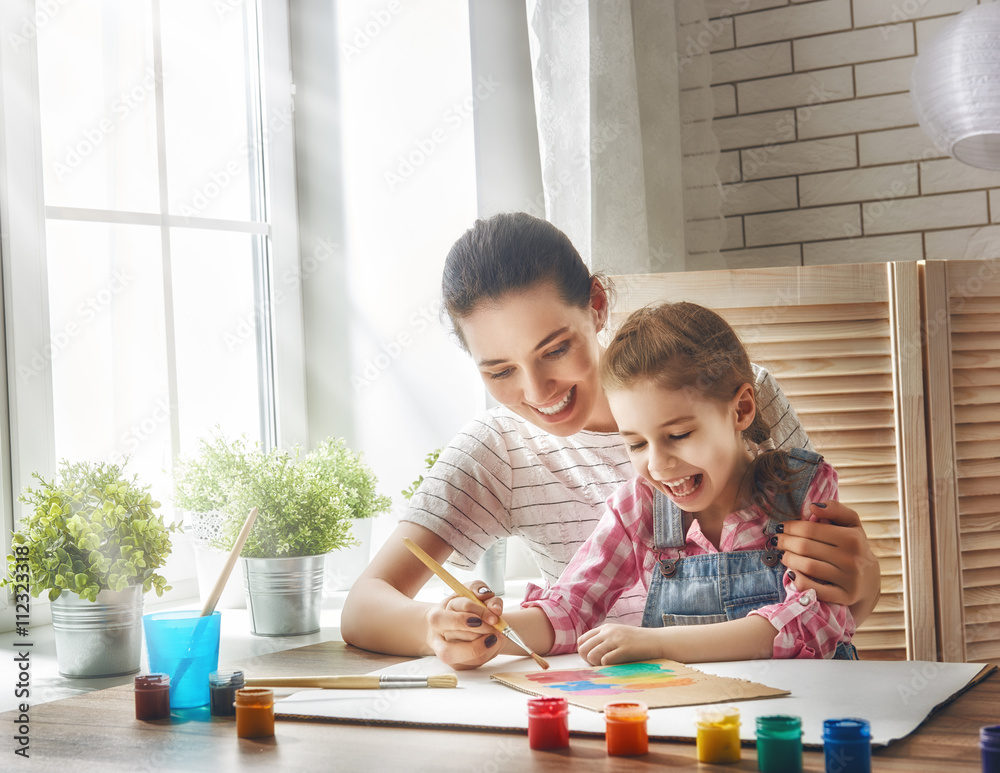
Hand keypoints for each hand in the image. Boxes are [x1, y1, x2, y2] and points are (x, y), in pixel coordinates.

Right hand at [424, 580, 503, 669]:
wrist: (453, 623)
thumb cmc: (460, 606)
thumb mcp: (467, 591)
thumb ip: (478, 588)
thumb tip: (488, 598)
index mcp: (436, 617)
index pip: (451, 620)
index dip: (472, 619)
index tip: (493, 617)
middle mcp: (437, 639)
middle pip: (457, 641)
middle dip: (482, 633)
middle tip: (497, 628)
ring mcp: (446, 654)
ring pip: (466, 656)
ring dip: (488, 646)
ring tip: (498, 635)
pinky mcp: (457, 665)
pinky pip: (474, 664)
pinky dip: (489, 654)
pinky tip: (494, 643)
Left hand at [577, 624, 664, 665]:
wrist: (656, 640)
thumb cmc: (636, 641)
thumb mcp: (617, 634)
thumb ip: (604, 639)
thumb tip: (588, 652)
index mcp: (605, 628)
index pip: (582, 640)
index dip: (583, 651)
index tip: (591, 659)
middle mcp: (608, 632)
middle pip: (584, 648)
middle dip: (587, 659)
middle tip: (597, 665)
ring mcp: (616, 639)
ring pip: (592, 654)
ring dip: (595, 663)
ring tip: (604, 666)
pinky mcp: (625, 649)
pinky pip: (606, 659)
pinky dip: (606, 665)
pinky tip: (614, 665)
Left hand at [777, 501, 880, 618]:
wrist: (869, 580)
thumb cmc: (854, 546)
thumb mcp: (851, 524)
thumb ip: (835, 509)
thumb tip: (813, 506)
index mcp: (852, 538)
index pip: (810, 529)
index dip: (791, 527)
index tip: (781, 527)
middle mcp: (852, 559)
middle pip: (805, 547)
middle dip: (785, 542)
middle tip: (778, 541)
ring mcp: (849, 580)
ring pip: (807, 567)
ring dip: (788, 560)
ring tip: (784, 555)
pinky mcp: (844, 597)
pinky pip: (814, 589)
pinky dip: (798, 580)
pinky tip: (792, 573)